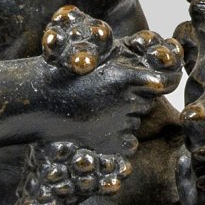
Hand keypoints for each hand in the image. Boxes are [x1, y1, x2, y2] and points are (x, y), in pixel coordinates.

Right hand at [38, 5, 182, 157]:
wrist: (43, 101)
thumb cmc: (68, 76)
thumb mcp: (100, 60)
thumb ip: (130, 69)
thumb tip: (160, 83)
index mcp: (124, 76)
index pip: (161, 83)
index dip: (158, 84)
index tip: (155, 84)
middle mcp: (126, 99)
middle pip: (145, 103)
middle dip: (133, 101)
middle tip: (106, 98)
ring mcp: (120, 123)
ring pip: (135, 122)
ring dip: (122, 118)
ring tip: (96, 112)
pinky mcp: (113, 143)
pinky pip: (130, 142)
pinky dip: (119, 138)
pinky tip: (99, 129)